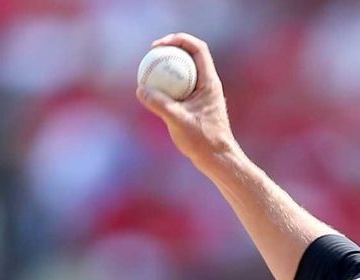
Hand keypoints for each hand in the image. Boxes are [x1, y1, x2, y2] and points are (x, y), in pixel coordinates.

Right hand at [135, 33, 239, 170]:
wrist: (219, 160)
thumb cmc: (203, 142)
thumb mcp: (178, 121)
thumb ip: (160, 104)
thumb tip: (141, 88)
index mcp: (210, 82)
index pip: (198, 49)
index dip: (179, 39)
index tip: (158, 45)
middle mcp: (208, 85)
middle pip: (190, 56)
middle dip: (170, 49)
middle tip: (150, 53)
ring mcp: (203, 94)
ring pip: (185, 71)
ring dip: (168, 66)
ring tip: (148, 70)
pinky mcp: (197, 105)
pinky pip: (180, 87)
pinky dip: (167, 84)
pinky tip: (151, 92)